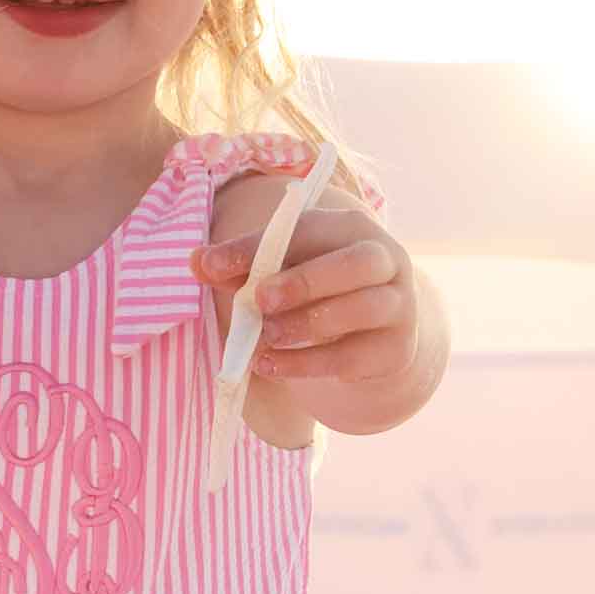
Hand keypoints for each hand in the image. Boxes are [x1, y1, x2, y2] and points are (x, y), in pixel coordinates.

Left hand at [190, 202, 417, 382]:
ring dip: (305, 324)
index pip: (306, 229)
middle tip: (259, 300)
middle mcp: (386, 260)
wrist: (374, 338)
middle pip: (356, 263)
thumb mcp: (282, 272)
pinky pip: (350, 356)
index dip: (258, 247)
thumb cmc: (319, 292)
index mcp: (351, 228)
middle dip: (305, 281)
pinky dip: (305, 364)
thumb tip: (196, 262)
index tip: (212, 266)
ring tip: (265, 337)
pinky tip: (269, 365)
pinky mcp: (394, 350)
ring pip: (361, 309)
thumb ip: (242, 267)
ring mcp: (398, 306)